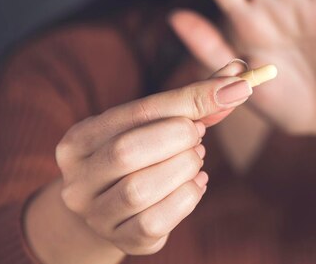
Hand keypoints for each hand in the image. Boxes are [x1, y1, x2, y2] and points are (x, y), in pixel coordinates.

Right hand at [54, 66, 250, 254]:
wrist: (111, 210)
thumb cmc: (140, 155)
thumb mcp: (156, 124)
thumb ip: (193, 100)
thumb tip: (237, 76)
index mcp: (80, 139)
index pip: (138, 111)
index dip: (191, 98)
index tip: (234, 88)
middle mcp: (78, 179)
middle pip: (128, 150)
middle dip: (178, 136)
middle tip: (199, 134)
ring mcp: (96, 214)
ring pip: (139, 189)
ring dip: (183, 167)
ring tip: (196, 158)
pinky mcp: (122, 240)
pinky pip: (155, 221)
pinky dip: (187, 196)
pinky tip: (196, 183)